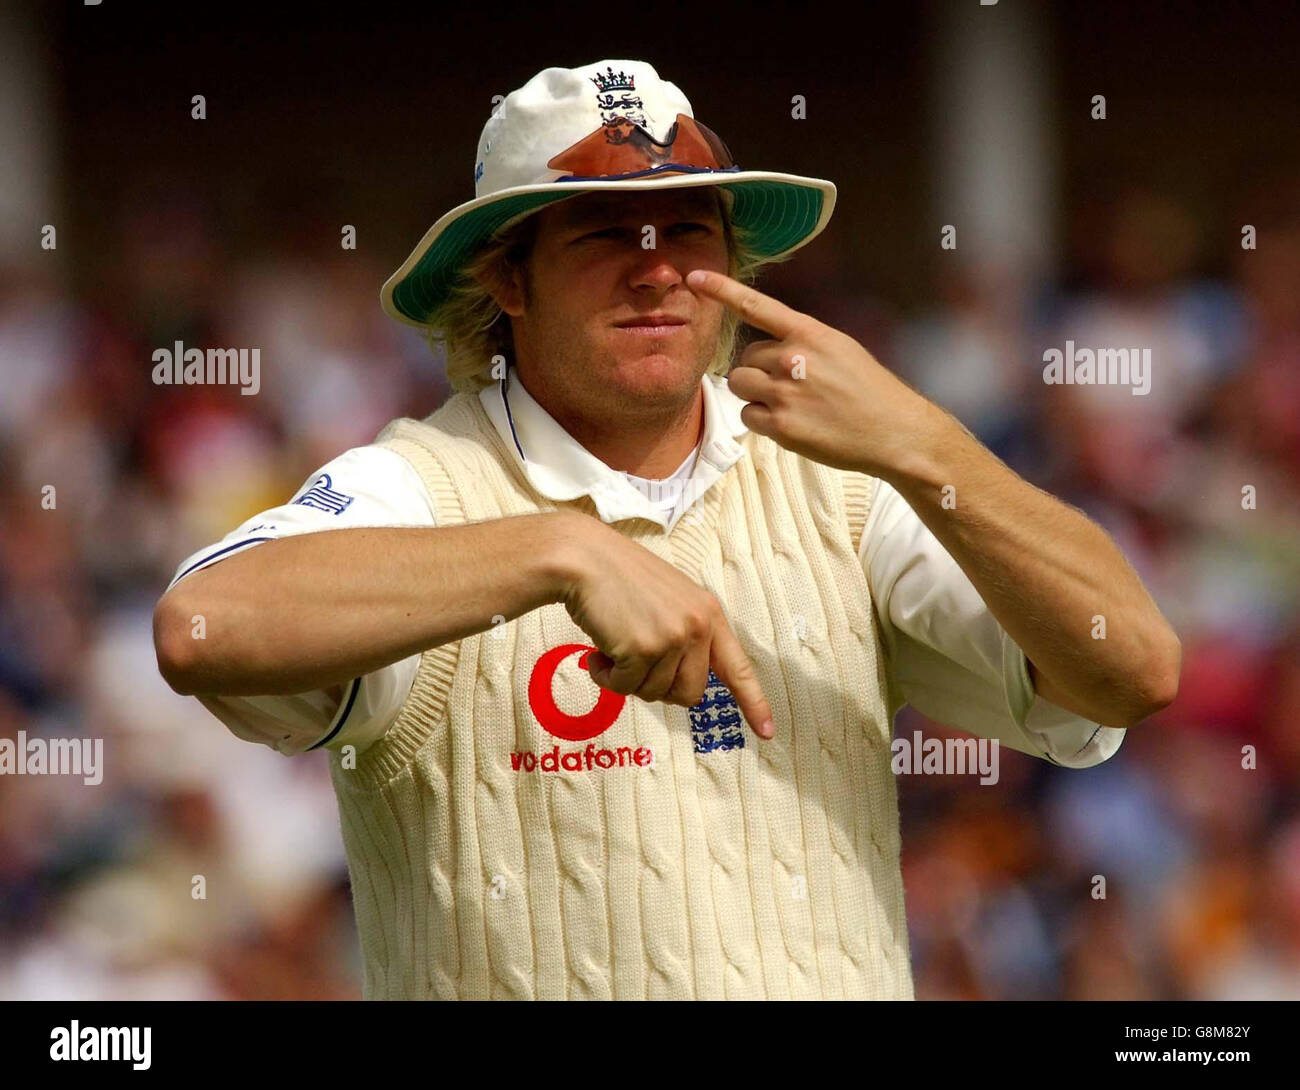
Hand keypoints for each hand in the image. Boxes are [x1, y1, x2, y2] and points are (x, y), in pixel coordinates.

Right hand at [556, 515, 774, 738]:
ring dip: (627, 679)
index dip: (754, 703)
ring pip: (653, 694)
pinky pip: (624, 688)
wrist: (584, 558)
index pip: (738, 668)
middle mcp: (698, 627)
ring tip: (614, 643)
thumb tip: (684, 686)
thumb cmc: (619, 579)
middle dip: (658, 687)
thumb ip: (685, 636)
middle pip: (689, 695)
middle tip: (635, 660)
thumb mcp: (670, 601)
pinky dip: (606, 677)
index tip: (767, 732)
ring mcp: (673, 638)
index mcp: (709, 615)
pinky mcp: (643, 648)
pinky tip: (597, 651)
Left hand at [685, 269, 938, 478]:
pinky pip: (747, 415)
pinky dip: (761, 420)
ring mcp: (785, 393)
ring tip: (787, 403)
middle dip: (759, 369)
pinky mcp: (781, 425)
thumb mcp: (840, 349)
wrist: (894, 432)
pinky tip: (790, 423)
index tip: (695, 277)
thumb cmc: (870, 390)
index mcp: (810, 333)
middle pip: (745, 357)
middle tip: (791, 386)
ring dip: (754, 393)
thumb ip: (803, 342)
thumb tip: (770, 348)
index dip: (722, 290)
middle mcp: (793, 358)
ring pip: (739, 384)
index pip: (756, 305)